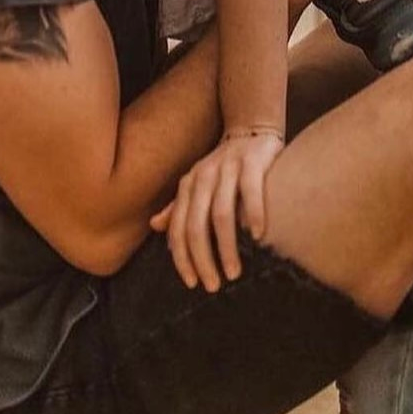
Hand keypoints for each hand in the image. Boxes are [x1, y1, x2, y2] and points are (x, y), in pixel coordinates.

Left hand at [150, 130, 283, 290]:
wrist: (252, 128)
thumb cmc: (225, 165)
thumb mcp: (198, 183)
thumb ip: (179, 205)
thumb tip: (154, 226)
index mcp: (189, 184)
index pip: (179, 227)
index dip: (182, 257)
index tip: (192, 282)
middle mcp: (204, 176)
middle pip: (197, 225)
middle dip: (202, 259)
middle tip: (213, 285)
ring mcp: (228, 167)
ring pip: (221, 214)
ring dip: (226, 247)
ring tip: (233, 272)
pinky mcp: (253, 161)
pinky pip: (251, 191)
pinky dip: (253, 214)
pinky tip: (258, 236)